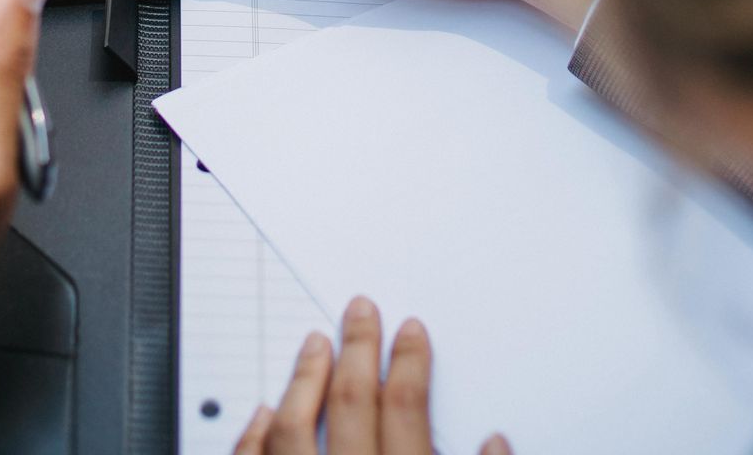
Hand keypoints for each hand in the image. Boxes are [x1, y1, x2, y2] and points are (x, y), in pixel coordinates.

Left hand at [233, 297, 510, 454]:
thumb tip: (496, 442)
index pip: (406, 409)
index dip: (410, 364)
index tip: (411, 331)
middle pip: (350, 404)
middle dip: (357, 349)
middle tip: (360, 311)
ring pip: (293, 428)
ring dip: (304, 379)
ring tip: (314, 344)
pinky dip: (255, 436)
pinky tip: (263, 412)